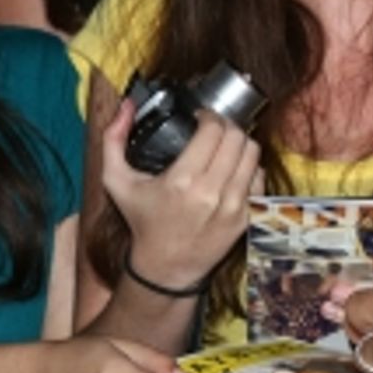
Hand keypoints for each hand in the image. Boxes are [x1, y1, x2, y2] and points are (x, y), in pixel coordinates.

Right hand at [101, 98, 261, 293]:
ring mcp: (233, 206)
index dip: (209, 116)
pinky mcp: (246, 217)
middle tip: (214, 129)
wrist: (165, 267)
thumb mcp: (116, 181)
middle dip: (226, 126)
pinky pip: (260, 177)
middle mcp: (211, 192)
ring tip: (226, 145)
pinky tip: (234, 168)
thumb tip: (125, 105)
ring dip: (240, 143)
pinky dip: (250, 167)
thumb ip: (112, 139)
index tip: (200, 118)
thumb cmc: (142, 221)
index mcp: (182, 181)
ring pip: (253, 154)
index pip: (213, 130)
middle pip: (237, 138)